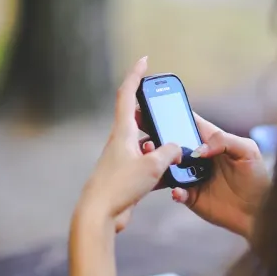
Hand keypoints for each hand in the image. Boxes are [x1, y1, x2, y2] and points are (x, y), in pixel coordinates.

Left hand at [74, 57, 181, 232]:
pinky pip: (147, 163)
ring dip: (160, 144)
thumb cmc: (120, 186)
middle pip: (137, 117)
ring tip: (175, 151)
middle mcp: (120, 142)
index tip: (144, 61)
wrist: (100, 214)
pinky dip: (159, 164)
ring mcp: (122, 159)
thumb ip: (169, 152)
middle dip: (153, 112)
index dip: (136, 75)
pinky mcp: (126, 175)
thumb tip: (176, 148)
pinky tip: (170, 174)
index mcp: (122, 132)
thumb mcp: (152, 165)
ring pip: (145, 143)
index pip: (127, 95)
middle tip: (167, 109)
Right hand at [140, 113, 270, 239]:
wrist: (259, 212)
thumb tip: (199, 149)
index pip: (187, 122)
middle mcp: (198, 157)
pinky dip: (174, 190)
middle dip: (155, 137)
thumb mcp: (248, 151)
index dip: (170, 113)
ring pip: (168, 166)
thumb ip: (224, 141)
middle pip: (172, 143)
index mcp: (211, 141)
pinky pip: (176, 191)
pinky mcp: (191, 196)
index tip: (152, 106)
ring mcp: (192, 176)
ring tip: (153, 160)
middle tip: (143, 135)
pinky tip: (178, 191)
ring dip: (158, 163)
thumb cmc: (257, 178)